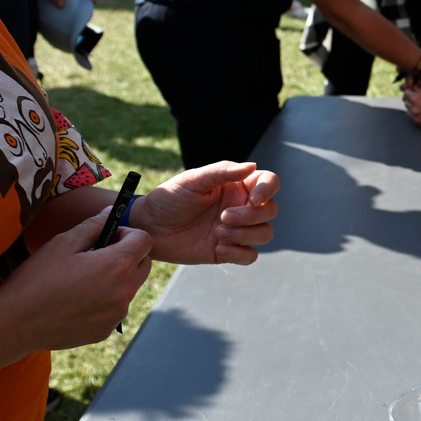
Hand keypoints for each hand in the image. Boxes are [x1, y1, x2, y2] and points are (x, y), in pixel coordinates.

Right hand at [1, 207, 153, 350]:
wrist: (16, 323)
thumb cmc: (37, 278)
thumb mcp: (63, 243)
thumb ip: (93, 225)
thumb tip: (112, 212)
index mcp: (117, 265)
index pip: (145, 240)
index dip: (128, 234)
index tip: (109, 237)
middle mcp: (125, 291)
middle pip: (144, 264)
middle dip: (128, 256)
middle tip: (98, 256)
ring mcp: (117, 314)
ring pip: (129, 288)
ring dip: (116, 280)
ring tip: (82, 280)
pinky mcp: (107, 330)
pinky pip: (115, 309)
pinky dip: (104, 302)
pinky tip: (76, 302)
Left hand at [129, 161, 279, 263]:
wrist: (150, 228)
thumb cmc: (169, 199)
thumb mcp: (192, 180)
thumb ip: (222, 172)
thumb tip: (251, 165)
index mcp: (236, 185)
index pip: (269, 182)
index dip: (268, 190)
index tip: (253, 199)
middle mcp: (241, 206)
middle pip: (270, 210)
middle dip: (250, 216)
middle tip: (222, 218)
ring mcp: (237, 229)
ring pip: (265, 233)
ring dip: (245, 235)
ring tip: (218, 233)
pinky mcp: (229, 251)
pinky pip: (250, 255)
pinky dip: (239, 253)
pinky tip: (218, 249)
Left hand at [401, 82, 420, 128]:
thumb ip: (420, 90)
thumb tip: (413, 90)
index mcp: (416, 99)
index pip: (406, 93)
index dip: (410, 91)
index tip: (414, 91)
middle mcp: (415, 110)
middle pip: (406, 103)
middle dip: (411, 100)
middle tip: (419, 98)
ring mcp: (418, 119)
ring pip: (409, 112)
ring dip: (413, 108)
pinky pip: (416, 119)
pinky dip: (419, 115)